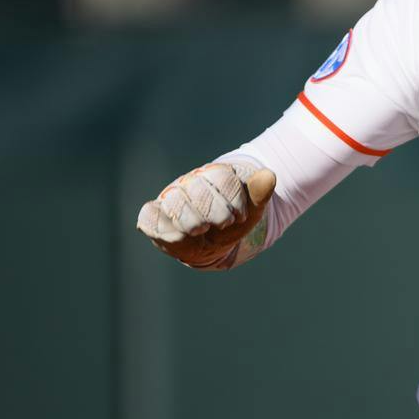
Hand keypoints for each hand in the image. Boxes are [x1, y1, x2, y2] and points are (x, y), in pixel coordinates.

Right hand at [135, 159, 276, 269]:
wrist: (215, 244)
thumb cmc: (232, 223)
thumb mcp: (250, 211)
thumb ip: (258, 194)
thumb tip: (268, 175)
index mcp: (213, 174)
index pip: (222, 175)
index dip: (235, 199)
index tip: (240, 215)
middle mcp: (188, 182)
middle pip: (198, 189)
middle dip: (216, 212)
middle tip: (223, 223)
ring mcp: (168, 198)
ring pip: (175, 203)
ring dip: (193, 222)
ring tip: (203, 230)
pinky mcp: (152, 215)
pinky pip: (150, 217)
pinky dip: (168, 230)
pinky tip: (182, 236)